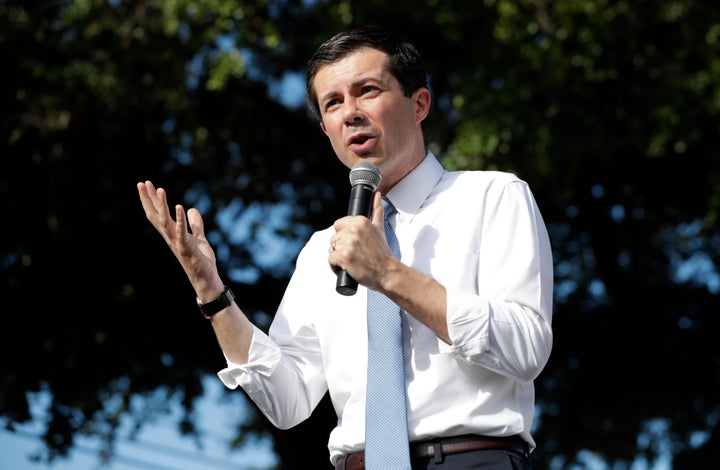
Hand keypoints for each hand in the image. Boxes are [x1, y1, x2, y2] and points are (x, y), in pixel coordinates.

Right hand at [137, 180, 223, 299]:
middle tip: (143, 182)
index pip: (157, 214)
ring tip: (160, 189)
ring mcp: (177, 243)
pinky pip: (181, 232)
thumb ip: (195, 224)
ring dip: (162, 206)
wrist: (205, 279)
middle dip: (150, 199)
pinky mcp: (186, 248)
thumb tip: (192, 209)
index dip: (150, 200)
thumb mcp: (199, 238)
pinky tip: (179, 206)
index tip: (145, 184)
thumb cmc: (201, 261)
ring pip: (165, 222)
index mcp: (172, 234)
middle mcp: (170, 237)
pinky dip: (179, 219)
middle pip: (156, 215)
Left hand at [329, 192, 396, 291]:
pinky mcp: (343, 257)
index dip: (344, 236)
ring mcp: (348, 243)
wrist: (387, 272)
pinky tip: (348, 268)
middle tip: (356, 254)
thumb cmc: (382, 253)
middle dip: (342, 248)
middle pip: (334, 238)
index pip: (338, 225)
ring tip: (353, 261)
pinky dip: (336, 267)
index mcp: (360, 221)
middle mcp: (354, 230)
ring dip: (339, 258)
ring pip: (332, 249)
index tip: (354, 244)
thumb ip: (376, 211)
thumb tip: (376, 195)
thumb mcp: (379, 229)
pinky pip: (330, 260)